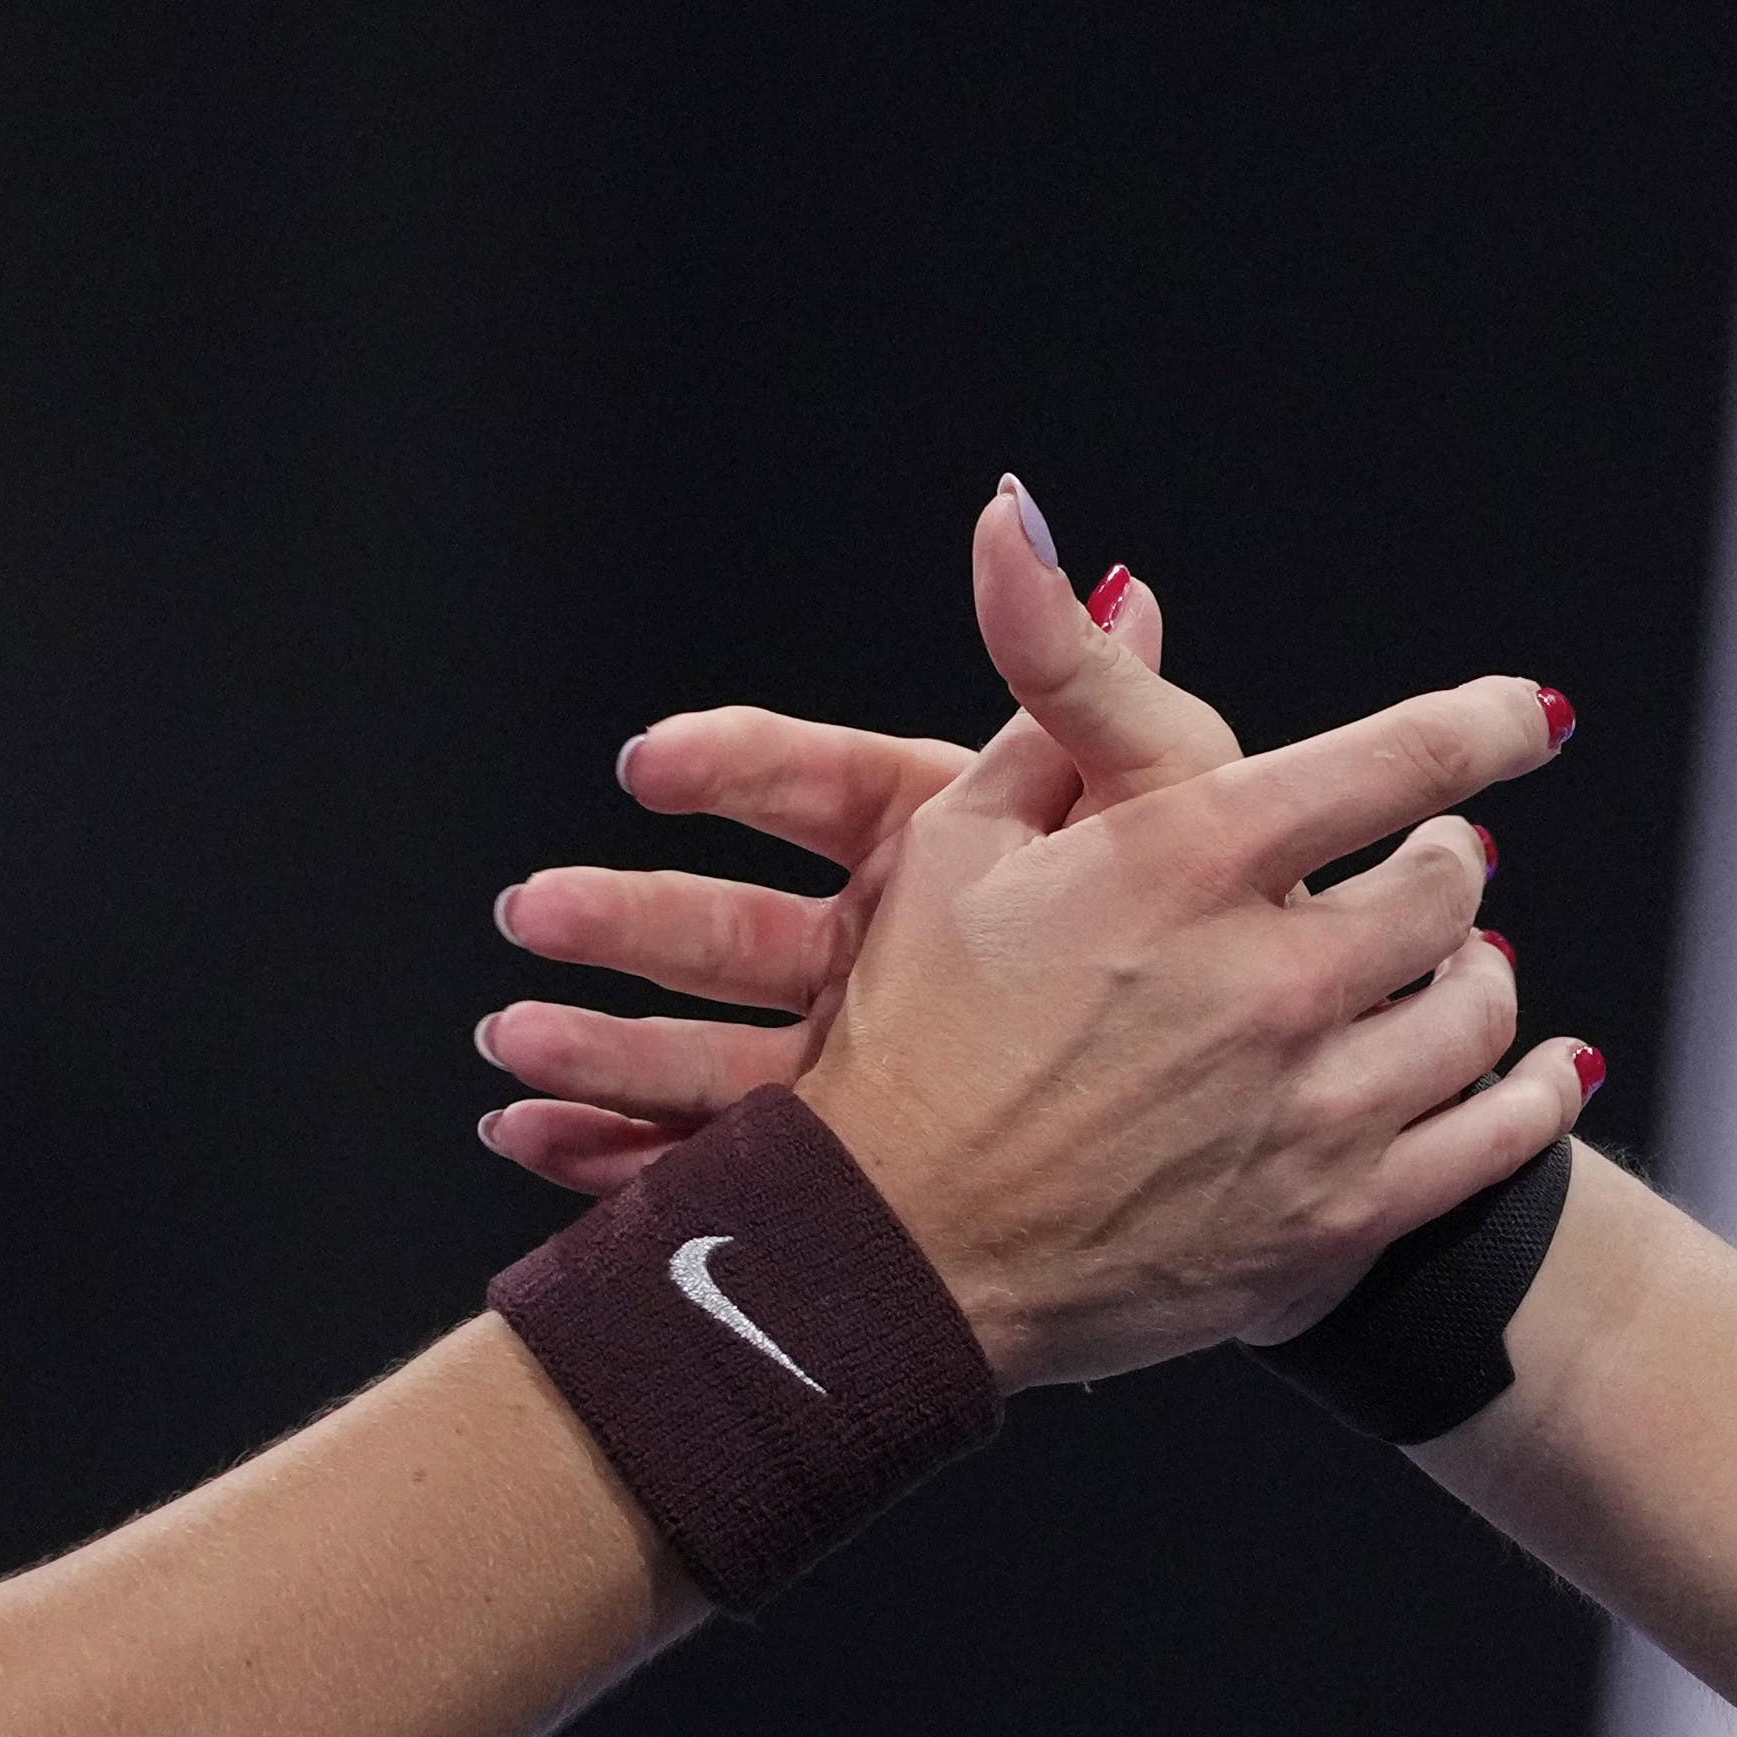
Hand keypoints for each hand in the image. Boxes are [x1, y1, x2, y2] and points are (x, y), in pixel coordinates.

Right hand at [473, 498, 1258, 1189]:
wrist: (1225, 1106)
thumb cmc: (1191, 940)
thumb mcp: (1154, 809)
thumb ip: (1111, 704)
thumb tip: (1124, 583)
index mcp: (942, 847)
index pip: (821, 779)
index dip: (735, 759)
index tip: (653, 760)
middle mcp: (886, 941)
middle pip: (737, 922)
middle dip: (630, 914)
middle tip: (535, 910)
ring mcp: (861, 1054)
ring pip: (715, 1045)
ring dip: (606, 1045)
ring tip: (511, 1054)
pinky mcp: (855, 1151)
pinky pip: (733, 1153)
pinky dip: (633, 1150)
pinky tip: (542, 1150)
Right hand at [482, 497, 1584, 1385]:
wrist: (888, 1261)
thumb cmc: (908, 1041)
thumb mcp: (956, 845)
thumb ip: (1053, 698)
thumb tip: (1097, 563)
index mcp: (1191, 864)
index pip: (1401, 758)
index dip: (1487, 722)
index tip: (1532, 716)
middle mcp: (1274, 979)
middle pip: (1452, 886)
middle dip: (1454, 860)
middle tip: (1443, 861)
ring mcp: (1314, 1108)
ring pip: (1480, 1014)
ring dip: (1483, 975)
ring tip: (1466, 966)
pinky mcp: (1332, 1221)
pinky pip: (1491, 1143)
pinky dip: (1532, 1099)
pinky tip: (1543, 1074)